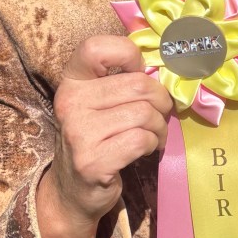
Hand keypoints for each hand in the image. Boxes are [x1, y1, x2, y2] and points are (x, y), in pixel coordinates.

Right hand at [37, 36, 171, 237]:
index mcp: (72, 80)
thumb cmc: (98, 137)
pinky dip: (153, 144)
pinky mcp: (92, 160)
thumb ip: (123, 80)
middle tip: (159, 116)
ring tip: (153, 136)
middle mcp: (70, 102)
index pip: (97, 47)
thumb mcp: (100, 102)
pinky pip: (142, 139)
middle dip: (160, 102)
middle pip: (138, 85)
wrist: (73, 190)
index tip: (139, 72)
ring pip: (145, 114)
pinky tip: (145, 150)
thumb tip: (168, 65)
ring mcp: (78, 132)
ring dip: (159, 127)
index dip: (128, 54)